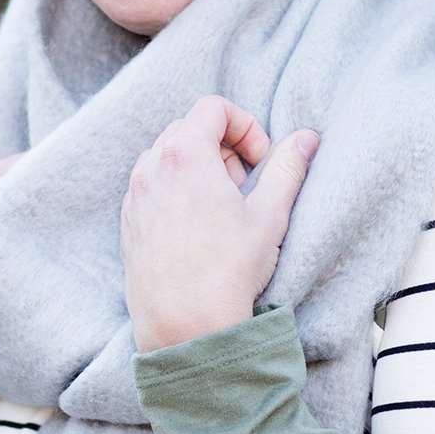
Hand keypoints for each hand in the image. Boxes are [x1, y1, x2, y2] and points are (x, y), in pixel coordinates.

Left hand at [120, 95, 319, 353]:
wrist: (185, 326)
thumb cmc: (228, 270)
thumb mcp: (270, 214)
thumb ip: (288, 167)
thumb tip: (306, 138)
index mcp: (184, 154)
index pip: (213, 107)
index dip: (246, 125)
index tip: (261, 161)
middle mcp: (150, 168)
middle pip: (188, 129)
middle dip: (223, 147)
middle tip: (245, 185)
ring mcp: (134, 197)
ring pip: (167, 159)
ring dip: (199, 169)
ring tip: (222, 208)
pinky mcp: (128, 225)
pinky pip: (152, 189)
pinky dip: (176, 192)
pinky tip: (198, 229)